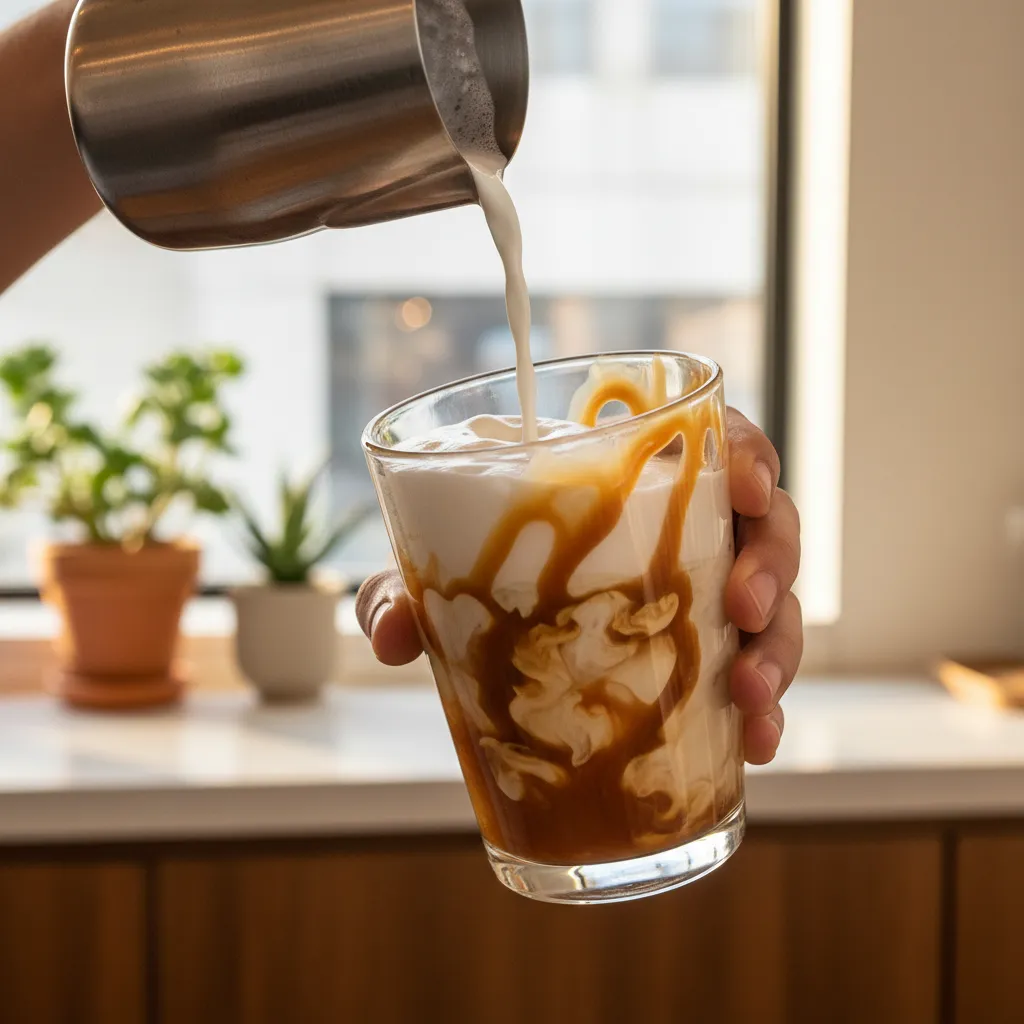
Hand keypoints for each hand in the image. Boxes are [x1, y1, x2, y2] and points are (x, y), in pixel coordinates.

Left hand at [357, 407, 801, 764]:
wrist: (489, 633)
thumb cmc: (475, 569)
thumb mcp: (437, 568)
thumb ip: (404, 586)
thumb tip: (393, 633)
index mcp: (637, 480)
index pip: (721, 440)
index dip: (748, 454)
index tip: (743, 486)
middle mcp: (688, 530)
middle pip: (766, 524)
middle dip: (770, 563)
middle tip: (743, 604)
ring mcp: (706, 594)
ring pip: (775, 603)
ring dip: (776, 647)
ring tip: (749, 693)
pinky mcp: (708, 656)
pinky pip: (755, 670)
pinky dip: (763, 706)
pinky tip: (755, 739)